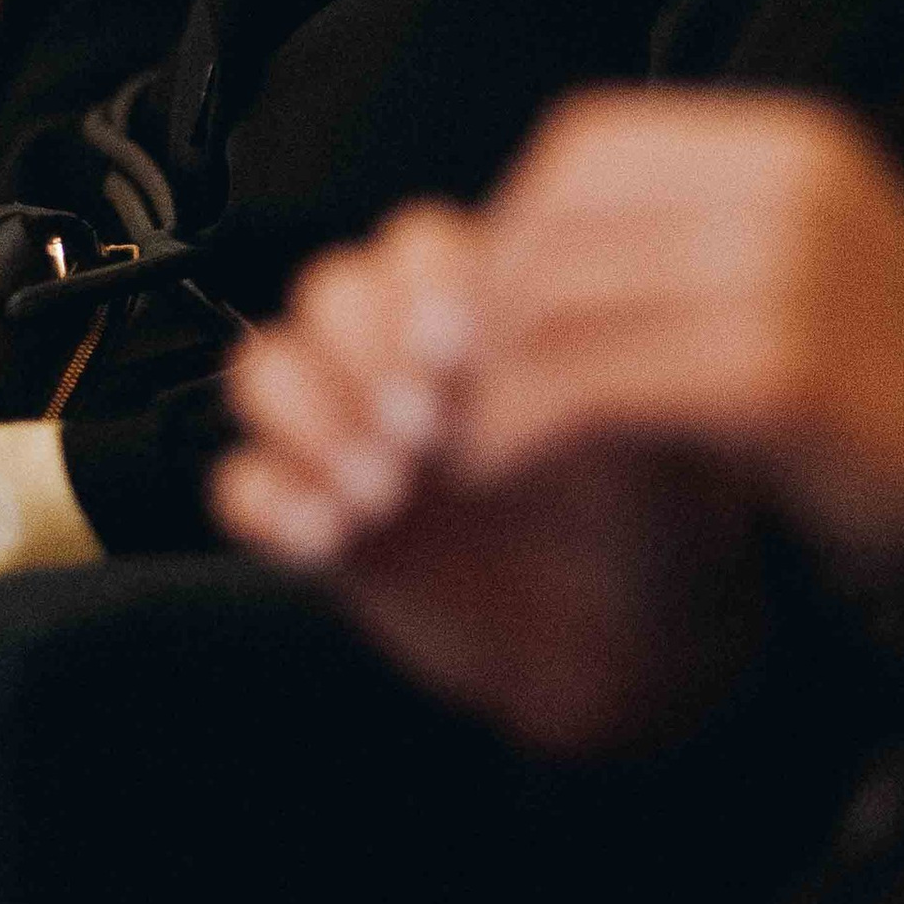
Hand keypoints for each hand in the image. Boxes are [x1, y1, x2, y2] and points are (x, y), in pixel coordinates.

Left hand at [215, 95, 903, 750]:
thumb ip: (699, 242)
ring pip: (562, 302)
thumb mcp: (813, 276)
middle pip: (559, 220)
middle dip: (482, 305)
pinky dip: (524, 427)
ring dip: (485, 377)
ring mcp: (790, 276)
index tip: (482, 307)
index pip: (591, 144)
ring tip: (461, 435)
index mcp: (796, 148)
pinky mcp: (780, 375)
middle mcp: (792, 190)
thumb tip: (533, 247)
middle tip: (440, 382)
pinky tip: (505, 467)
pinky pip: (594, 385)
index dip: (513, 220)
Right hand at [220, 205, 735, 748]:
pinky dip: (265, 500)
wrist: (634, 654)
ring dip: (306, 417)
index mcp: (497, 320)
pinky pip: (243, 485)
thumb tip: (513, 344)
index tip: (454, 350)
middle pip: (331, 296)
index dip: (420, 287)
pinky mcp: (322, 521)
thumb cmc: (660, 533)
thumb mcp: (656, 431)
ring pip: (267, 370)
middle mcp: (419, 365)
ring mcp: (362, 439)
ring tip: (378, 486)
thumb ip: (586, 371)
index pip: (418, 249)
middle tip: (416, 426)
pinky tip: (325, 533)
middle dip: (361, 352)